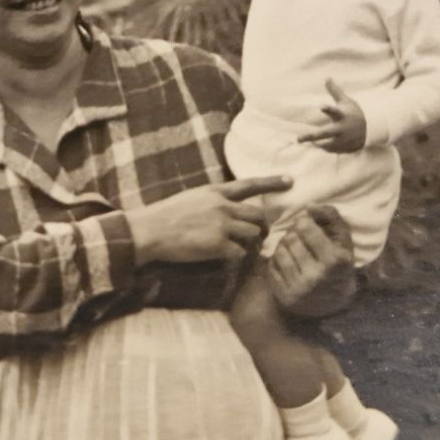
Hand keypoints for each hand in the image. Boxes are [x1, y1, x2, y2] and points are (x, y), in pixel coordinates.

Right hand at [127, 176, 288, 265]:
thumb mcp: (192, 198)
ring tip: (242, 248)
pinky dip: (238, 258)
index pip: (249, 184)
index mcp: (215, 192)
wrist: (149, 231)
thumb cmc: (165, 215)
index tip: (291, 181)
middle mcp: (222, 206)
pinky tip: (227, 259)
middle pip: (258, 214)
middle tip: (260, 235)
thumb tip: (227, 209)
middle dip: (262, 225)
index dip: (272, 182)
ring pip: (253, 234)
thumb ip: (212, 201)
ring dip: (251, 243)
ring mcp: (221, 226)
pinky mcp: (217, 245)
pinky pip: (240, 253)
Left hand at [269, 204, 356, 318]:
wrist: (333, 302)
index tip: (306, 224)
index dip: (303, 221)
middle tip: (300, 237)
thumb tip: (309, 206)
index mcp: (334, 260)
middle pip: (290, 238)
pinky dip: (277, 261)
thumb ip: (330, 217)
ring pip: (279, 251)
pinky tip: (289, 264)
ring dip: (284, 246)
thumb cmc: (339, 264)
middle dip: (293, 233)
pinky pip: (271, 266)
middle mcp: (315, 276)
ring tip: (294, 250)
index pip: (304, 228)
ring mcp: (298, 289)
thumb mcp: (343, 240)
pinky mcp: (284, 296)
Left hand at [298, 79, 366, 152]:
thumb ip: (335, 91)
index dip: (328, 109)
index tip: (321, 106)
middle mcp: (342, 129)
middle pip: (325, 133)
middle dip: (312, 136)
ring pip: (327, 145)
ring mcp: (343, 140)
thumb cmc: (355, 112)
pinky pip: (331, 150)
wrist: (371, 129)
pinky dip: (325, 148)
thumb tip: (327, 78)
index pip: (335, 111)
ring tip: (306, 142)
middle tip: (298, 138)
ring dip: (316, 144)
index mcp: (342, 116)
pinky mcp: (344, 148)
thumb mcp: (346, 101)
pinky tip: (318, 145)